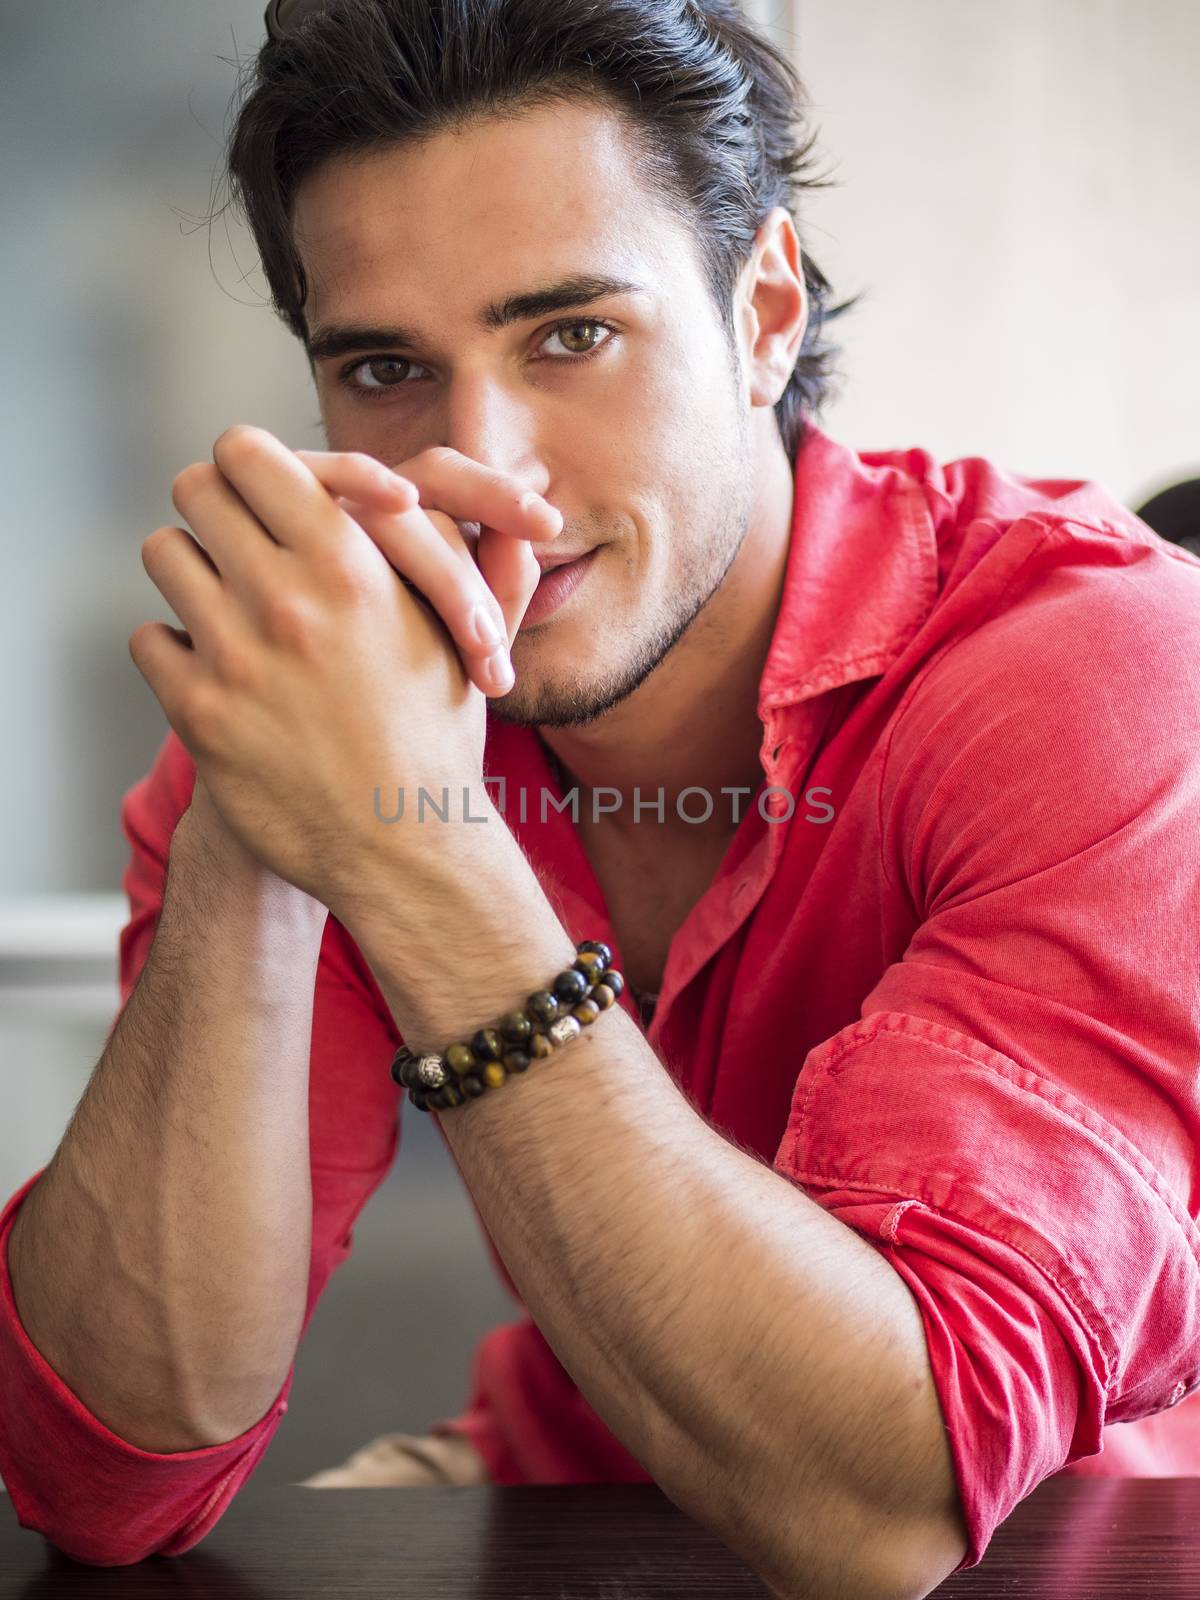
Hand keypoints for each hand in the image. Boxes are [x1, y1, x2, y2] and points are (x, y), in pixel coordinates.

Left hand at [129, 425, 550, 913]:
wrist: (407, 847)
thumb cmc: (438, 738)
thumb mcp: (460, 631)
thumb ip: (436, 548)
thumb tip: (414, 491)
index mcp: (352, 564)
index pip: (250, 453)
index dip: (251, 465)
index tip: (261, 493)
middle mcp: (288, 599)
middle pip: (196, 490)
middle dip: (216, 509)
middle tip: (237, 543)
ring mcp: (236, 656)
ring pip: (164, 555)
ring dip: (192, 574)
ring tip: (227, 608)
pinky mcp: (199, 713)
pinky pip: (149, 640)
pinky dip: (175, 652)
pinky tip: (217, 675)